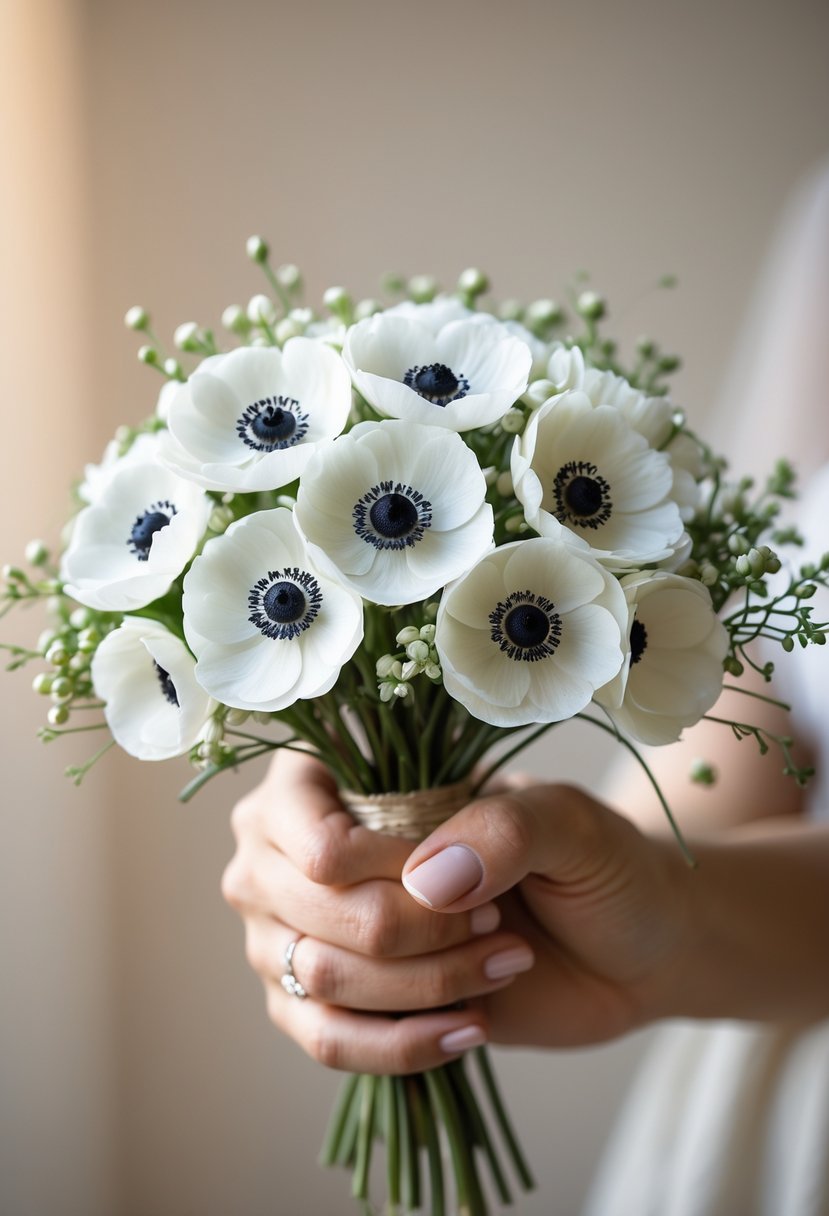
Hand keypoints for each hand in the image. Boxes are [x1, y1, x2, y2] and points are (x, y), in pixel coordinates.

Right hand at [222, 750, 691, 1073]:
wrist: (631, 943)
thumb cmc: (592, 859)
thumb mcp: (568, 822)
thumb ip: (502, 829)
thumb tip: (425, 883)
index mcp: (344, 777)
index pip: (305, 825)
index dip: (377, 862)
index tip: (464, 876)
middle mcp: (304, 851)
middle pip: (306, 906)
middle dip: (413, 927)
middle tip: (494, 917)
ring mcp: (310, 931)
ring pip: (318, 977)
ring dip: (422, 983)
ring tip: (503, 960)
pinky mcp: (339, 1005)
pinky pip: (327, 1041)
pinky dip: (401, 1045)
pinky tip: (471, 1028)